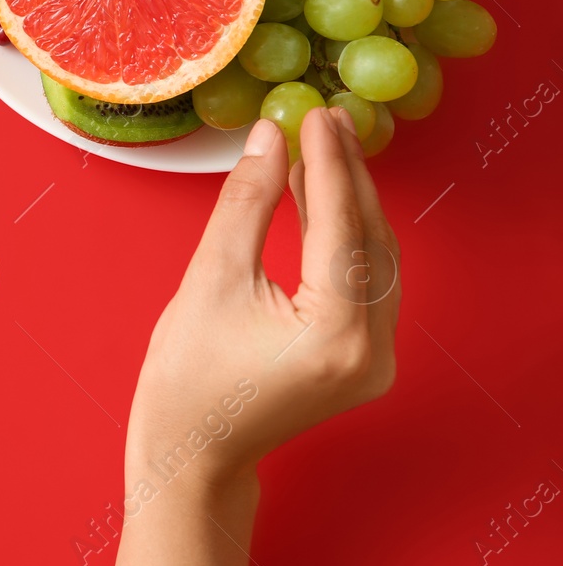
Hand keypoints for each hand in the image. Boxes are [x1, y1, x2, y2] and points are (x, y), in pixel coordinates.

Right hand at [110, 106, 399, 565]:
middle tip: (323, 119)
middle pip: (372, 239)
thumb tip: (268, 136)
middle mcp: (372, 350)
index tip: (314, 115)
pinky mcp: (367, 359)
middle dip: (347, 175)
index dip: (328, 163)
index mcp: (334, 334)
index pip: (342, 226)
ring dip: (350, 201)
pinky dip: (347, 236)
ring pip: (378, 258)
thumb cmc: (187, 376)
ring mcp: (377, 360)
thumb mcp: (210, 278)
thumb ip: (246, 202)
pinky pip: (368, 281)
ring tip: (319, 147)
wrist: (193, 450)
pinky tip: (320, 198)